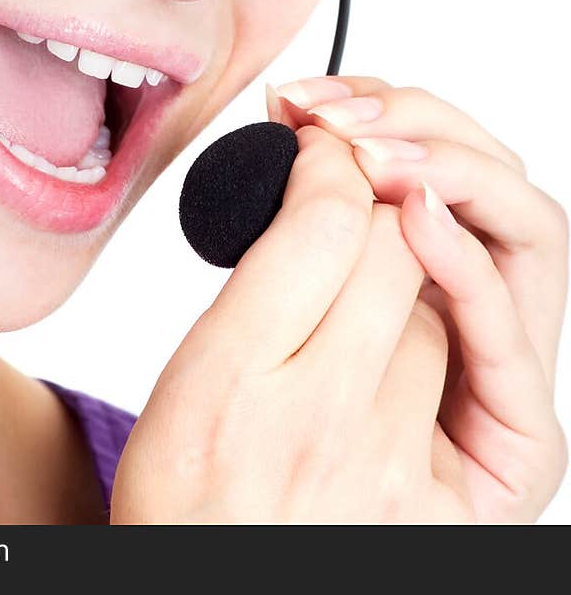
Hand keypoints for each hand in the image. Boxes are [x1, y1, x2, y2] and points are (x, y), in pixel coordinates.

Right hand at [111, 118, 475, 523]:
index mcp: (230, 388)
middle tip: (349, 197)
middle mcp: (319, 428)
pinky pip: (463, 376)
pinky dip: (437, 344)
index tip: (318, 146)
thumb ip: (255, 282)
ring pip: (431, 309)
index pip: (324, 224)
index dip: (329, 162)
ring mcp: (391, 470)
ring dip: (406, 286)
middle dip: (374, 206)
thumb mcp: (188, 377)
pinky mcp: (442, 504)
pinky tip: (407, 340)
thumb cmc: (193, 495)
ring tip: (360, 300)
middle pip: (393, 250)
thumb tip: (317, 190)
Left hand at [265, 75, 568, 522]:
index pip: (436, 158)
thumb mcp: (256, 322)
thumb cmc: (244, 452)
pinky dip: (469, 267)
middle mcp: (481, 316)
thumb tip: (292, 127)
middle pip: (489, 178)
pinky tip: (419, 218)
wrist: (247, 566)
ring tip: (372, 154)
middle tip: (331, 114)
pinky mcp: (522, 446)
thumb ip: (298, 234)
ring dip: (450, 171)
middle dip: (415, 122)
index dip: (381, 109)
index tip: (304, 98)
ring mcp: (506, 376)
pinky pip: (509, 341)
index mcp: (428, 276)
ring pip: (526, 231)